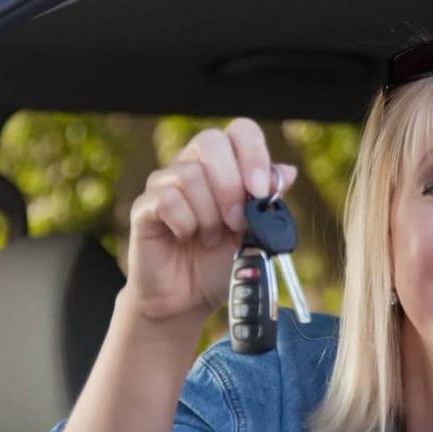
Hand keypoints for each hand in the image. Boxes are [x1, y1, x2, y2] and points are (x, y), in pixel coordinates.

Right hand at [125, 118, 296, 321]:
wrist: (191, 298)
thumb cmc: (222, 262)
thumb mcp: (257, 233)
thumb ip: (270, 202)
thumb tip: (287, 171)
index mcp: (224, 165)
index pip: (240, 131)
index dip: (254, 154)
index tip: (262, 191)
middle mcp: (193, 165)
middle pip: (211, 142)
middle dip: (230, 185)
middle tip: (237, 222)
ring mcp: (166, 183)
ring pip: (190, 175)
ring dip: (209, 215)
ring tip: (210, 238)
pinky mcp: (145, 206)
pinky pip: (167, 200)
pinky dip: (186, 224)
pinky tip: (187, 238)